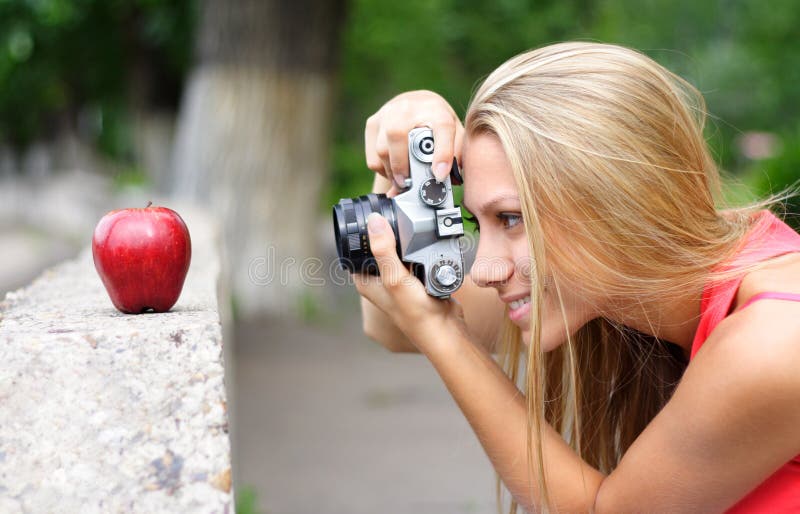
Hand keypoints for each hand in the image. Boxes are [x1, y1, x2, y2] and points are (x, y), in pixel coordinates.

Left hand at [354, 213, 467, 351]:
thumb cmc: (416, 313)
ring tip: (410, 220)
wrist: (445, 329)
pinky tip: (425, 237)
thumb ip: (383, 250)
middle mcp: (378, 278)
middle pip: (377, 244)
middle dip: (386, 227)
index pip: (357, 246)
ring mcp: (397, 278)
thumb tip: (373, 220)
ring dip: (403, 235)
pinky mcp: (414, 277)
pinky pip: (413, 254)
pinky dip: (418, 245)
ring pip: (397, 247)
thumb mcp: (395, 278)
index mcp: (364, 279)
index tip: (375, 209)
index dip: (363, 227)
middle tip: (397, 209)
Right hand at [365, 90, 463, 193]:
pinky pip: (373, 155)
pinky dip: (383, 169)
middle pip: (397, 136)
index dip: (442, 153)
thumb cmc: (435, 122)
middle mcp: (409, 107)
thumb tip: (452, 181)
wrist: (413, 103)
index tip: (440, 174)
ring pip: (382, 150)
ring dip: (392, 172)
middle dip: (402, 166)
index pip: (441, 128)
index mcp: (436, 110)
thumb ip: (456, 154)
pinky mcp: (372, 123)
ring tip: (402, 181)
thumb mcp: (453, 132)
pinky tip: (393, 169)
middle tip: (408, 184)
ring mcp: (387, 113)